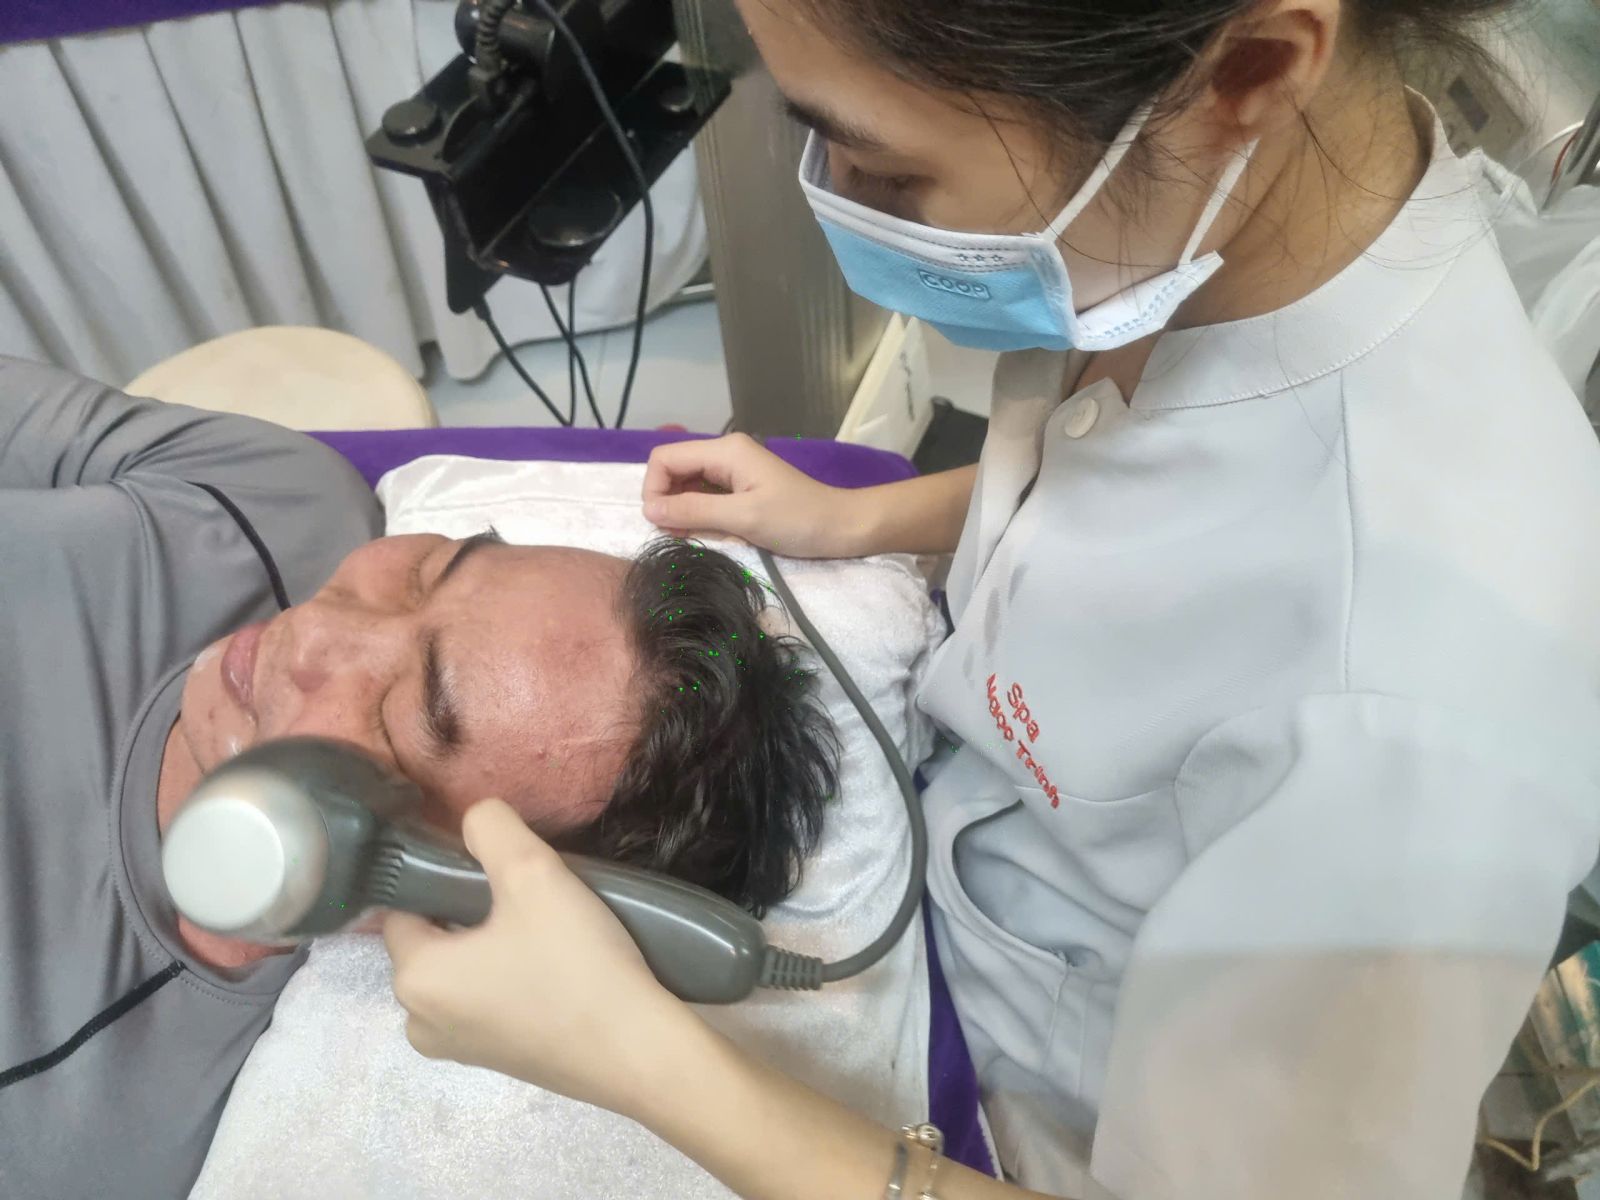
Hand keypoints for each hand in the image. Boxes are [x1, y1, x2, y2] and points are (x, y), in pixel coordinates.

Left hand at [382, 799, 685, 1114]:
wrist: (637, 1051)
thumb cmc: (576, 963)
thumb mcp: (533, 872)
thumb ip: (491, 828)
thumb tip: (473, 818)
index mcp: (414, 979)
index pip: (404, 907)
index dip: (444, 877)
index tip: (496, 868)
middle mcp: (420, 1021)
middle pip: (434, 939)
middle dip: (471, 911)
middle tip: (530, 896)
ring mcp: (458, 1050)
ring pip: (463, 970)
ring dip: (493, 944)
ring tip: (547, 929)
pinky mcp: (497, 1063)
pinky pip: (488, 1001)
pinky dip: (510, 978)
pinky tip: (555, 966)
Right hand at [641, 433, 865, 558]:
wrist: (842, 527)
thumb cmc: (798, 520)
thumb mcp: (744, 518)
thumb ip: (694, 511)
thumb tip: (649, 510)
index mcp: (725, 450)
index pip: (664, 459)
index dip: (654, 490)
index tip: (662, 524)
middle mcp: (725, 454)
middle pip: (673, 470)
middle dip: (667, 502)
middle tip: (678, 536)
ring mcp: (733, 470)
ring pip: (687, 486)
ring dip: (683, 511)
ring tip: (695, 537)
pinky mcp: (741, 488)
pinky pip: (706, 497)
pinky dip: (700, 515)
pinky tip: (711, 533)